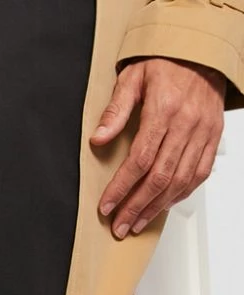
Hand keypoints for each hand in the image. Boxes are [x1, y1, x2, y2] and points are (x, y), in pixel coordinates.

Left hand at [93, 57, 225, 238]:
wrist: (202, 52)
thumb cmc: (166, 64)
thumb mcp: (133, 78)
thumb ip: (115, 110)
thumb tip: (98, 138)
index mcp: (164, 109)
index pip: (140, 160)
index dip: (121, 187)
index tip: (106, 206)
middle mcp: (187, 123)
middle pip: (160, 177)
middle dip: (136, 206)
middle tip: (119, 225)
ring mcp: (203, 132)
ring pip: (180, 180)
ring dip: (157, 207)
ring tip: (137, 223)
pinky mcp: (213, 137)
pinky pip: (199, 174)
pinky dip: (181, 194)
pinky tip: (163, 206)